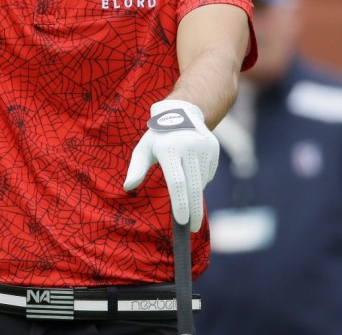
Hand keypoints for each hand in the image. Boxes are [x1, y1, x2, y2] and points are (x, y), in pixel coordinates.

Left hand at [123, 99, 219, 231]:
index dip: (180, 204)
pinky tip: (192, 171)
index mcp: (168, 148)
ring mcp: (204, 147)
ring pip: (201, 182)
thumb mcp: (143, 149)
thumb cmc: (157, 137)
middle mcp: (188, 146)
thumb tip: (128, 187)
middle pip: (193, 187)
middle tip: (193, 229)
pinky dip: (200, 180)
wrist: (180, 113)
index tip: (182, 221)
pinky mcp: (213, 148)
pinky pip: (208, 174)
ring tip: (185, 189)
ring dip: (194, 193)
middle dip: (194, 211)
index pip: (176, 183)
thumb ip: (136, 168)